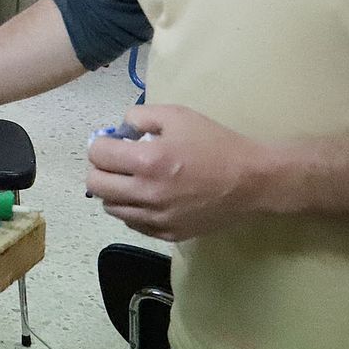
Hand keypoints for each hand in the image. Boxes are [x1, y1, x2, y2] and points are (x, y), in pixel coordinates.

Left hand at [86, 105, 275, 241]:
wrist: (253, 181)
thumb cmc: (216, 144)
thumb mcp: (178, 115)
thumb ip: (140, 117)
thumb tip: (118, 130)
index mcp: (147, 161)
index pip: (97, 154)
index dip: (101, 144)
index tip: (113, 142)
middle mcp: (146, 193)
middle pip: (95, 184)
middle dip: (100, 168)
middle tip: (115, 161)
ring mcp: (156, 218)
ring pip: (110, 207)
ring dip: (113, 191)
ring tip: (132, 179)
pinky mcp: (167, 234)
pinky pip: (132, 222)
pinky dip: (132, 209)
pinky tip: (147, 197)